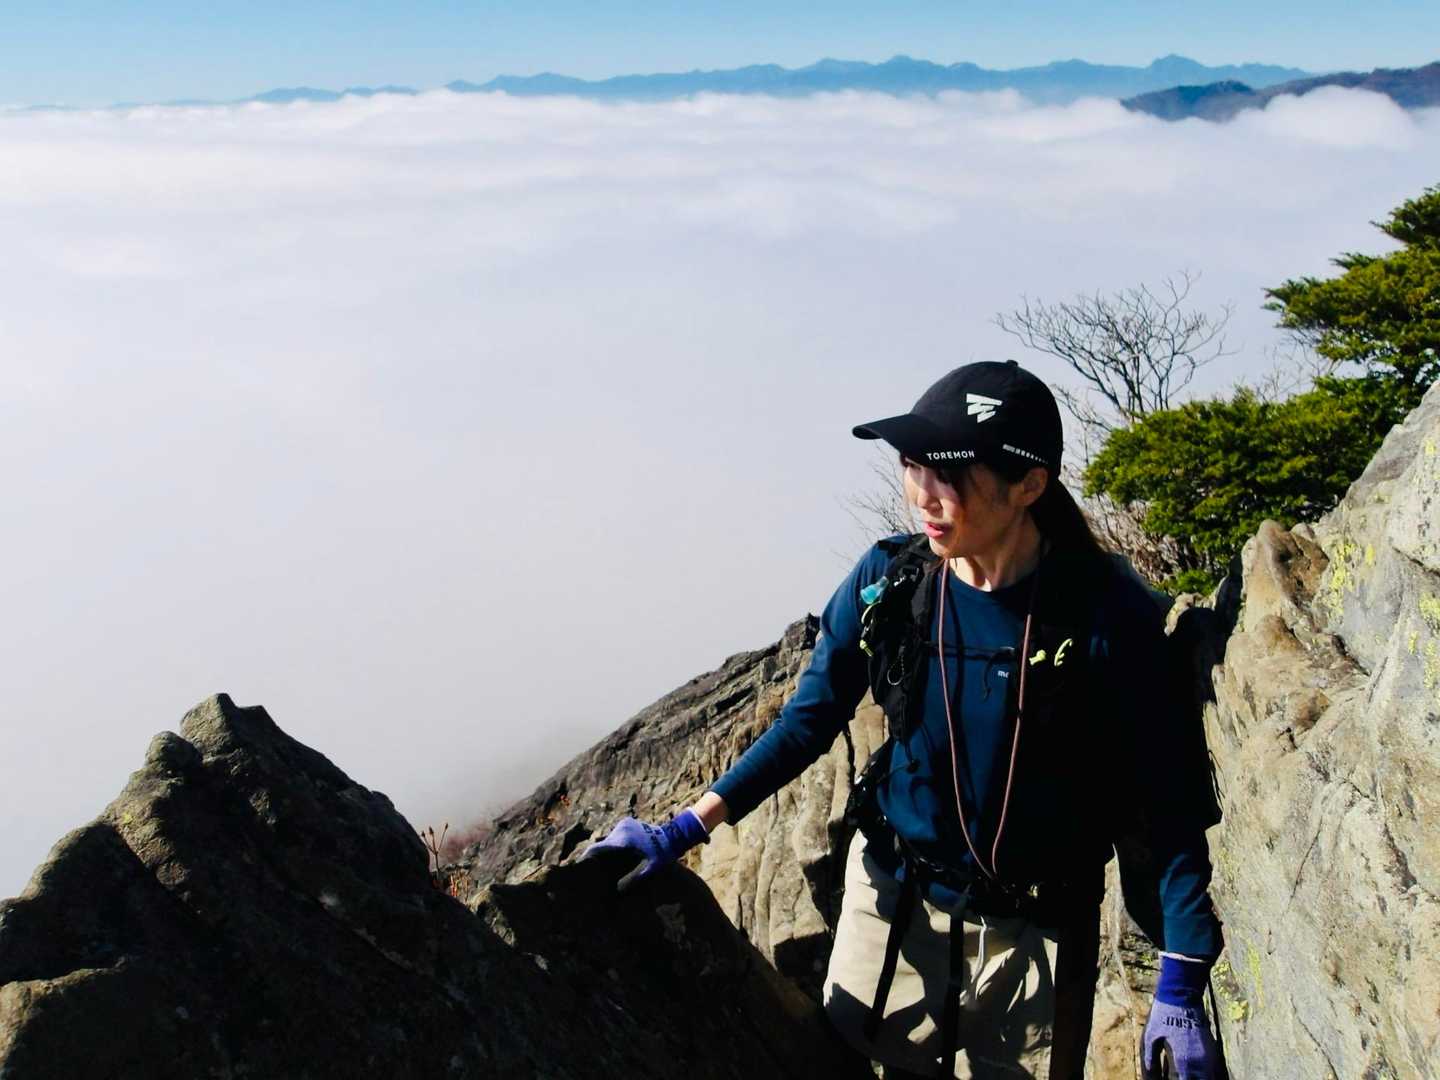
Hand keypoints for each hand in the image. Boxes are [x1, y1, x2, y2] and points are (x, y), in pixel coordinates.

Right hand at [580, 809, 708, 891]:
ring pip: (609, 839)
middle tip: (592, 871)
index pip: (598, 849)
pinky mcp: (627, 821)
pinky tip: (618, 855)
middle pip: (602, 844)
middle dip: (597, 857)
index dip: (586, 857)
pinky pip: (615, 835)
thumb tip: (616, 892)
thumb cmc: (661, 856)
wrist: (673, 836)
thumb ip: (631, 880)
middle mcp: (621, 829)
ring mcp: (624, 823)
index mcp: (624, 840)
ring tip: (606, 865)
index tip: (576, 866)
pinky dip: (614, 844)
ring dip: (607, 851)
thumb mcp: (648, 870)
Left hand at [1143, 955, 1219, 1079]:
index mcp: (1183, 1064)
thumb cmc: (1162, 1016)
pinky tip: (1191, 1073)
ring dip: (1194, 1079)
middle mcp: (1200, 1065)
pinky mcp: (1213, 1054)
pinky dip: (1202, 1077)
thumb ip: (1150, 1065)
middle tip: (1172, 1075)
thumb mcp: (1149, 1039)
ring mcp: (1210, 1060)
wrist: (1182, 995)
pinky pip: (1212, 1074)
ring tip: (1180, 1073)